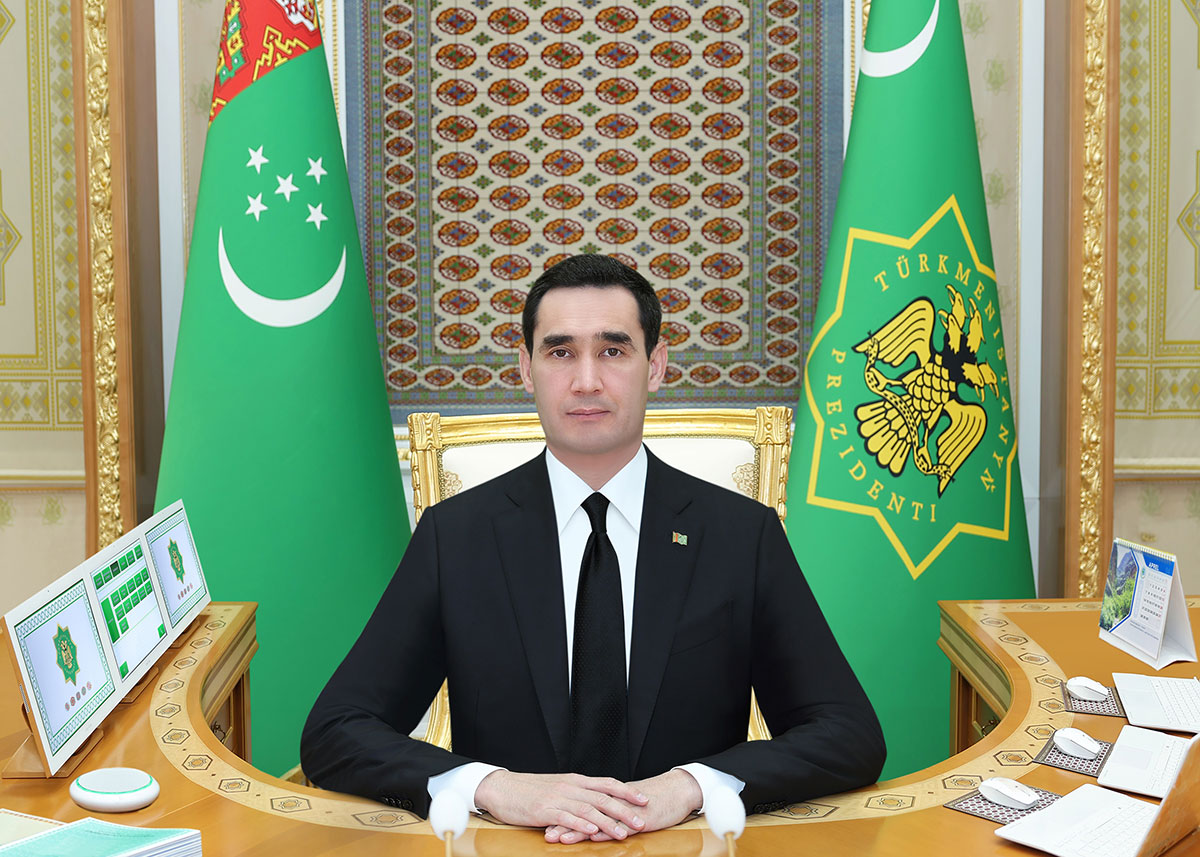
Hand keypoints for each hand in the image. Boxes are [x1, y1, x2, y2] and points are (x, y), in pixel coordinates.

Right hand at [474, 770, 648, 840]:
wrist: (502, 788)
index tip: (644, 800)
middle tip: (641, 822)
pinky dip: (581, 825)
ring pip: (588, 809)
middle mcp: (569, 787)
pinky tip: (592, 832)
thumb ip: (576, 794)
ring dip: (608, 823)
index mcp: (574, 780)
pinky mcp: (544, 810)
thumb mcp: (557, 788)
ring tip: (623, 833)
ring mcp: (557, 798)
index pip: (606, 784)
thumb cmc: (529, 790)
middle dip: (624, 811)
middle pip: (602, 798)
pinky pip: (566, 817)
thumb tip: (596, 802)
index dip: (627, 791)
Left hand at [546, 769, 702, 843]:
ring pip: (597, 818)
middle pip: (583, 811)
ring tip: (560, 838)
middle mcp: (613, 802)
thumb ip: (611, 810)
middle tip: (545, 833)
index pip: (580, 805)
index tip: (544, 822)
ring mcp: (625, 810)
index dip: (563, 814)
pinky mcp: (639, 818)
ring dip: (578, 829)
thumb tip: (594, 818)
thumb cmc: (653, 799)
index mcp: (608, 797)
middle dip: (564, 823)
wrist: (677, 790)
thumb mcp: (627, 805)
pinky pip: (619, 825)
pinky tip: (593, 837)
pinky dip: (605, 831)